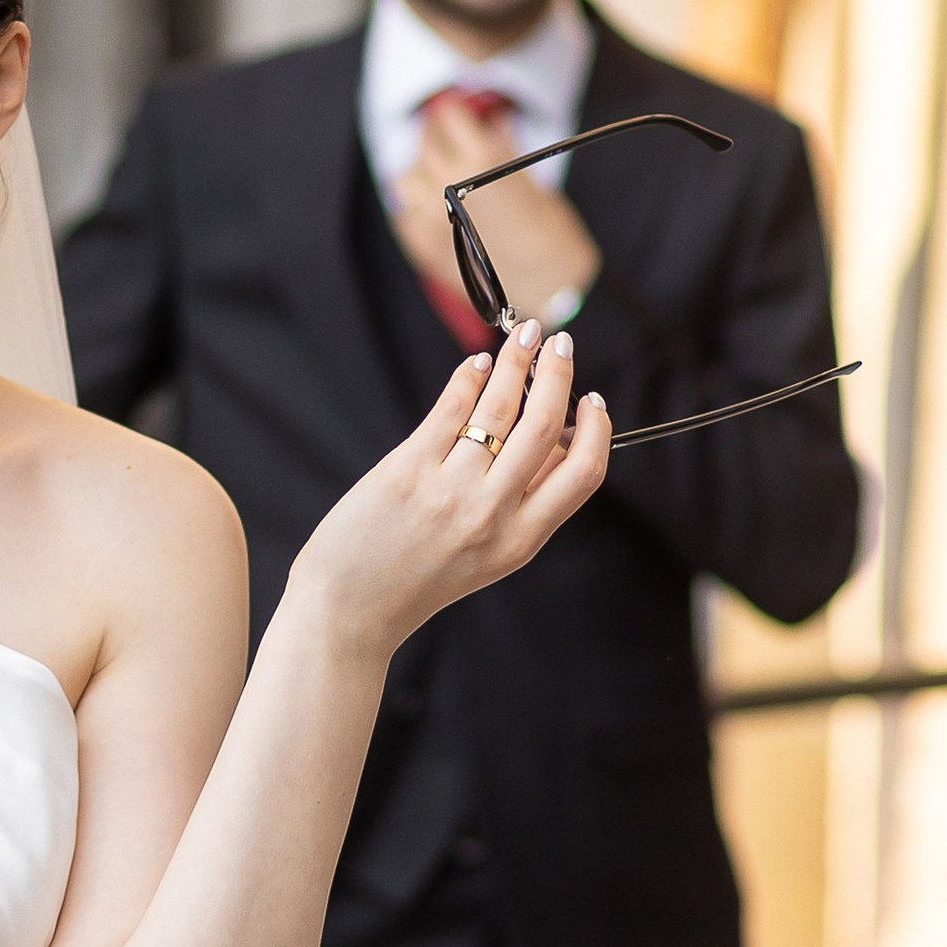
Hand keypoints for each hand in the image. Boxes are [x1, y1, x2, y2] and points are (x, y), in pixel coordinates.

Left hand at [296, 322, 609, 663]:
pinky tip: (476, 363)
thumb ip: (523, 504)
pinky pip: (451, 409)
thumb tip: (553, 438)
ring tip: (525, 337)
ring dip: (517, 362)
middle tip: (560, 345)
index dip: (595, 429)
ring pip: (501, 408)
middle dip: (559, 376)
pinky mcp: (408, 471)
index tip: (591, 399)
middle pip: (546, 429)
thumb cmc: (418, 578)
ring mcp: (450, 492)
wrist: (351, 610)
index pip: (584, 473)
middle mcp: (493, 515)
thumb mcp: (490, 557)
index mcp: (522, 541)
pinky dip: (469, 377)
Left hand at [393, 101, 599, 322]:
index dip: (452, 112)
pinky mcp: (423, 247)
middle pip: (425, 144)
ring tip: (437, 174)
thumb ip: (503, 148)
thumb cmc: (552, 233)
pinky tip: (429, 207)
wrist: (553, 288)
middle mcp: (448, 184)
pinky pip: (403, 215)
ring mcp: (430, 218)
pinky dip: (413, 206)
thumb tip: (492, 121)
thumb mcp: (531, 180)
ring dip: (420, 171)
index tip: (453, 112)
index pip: (449, 118)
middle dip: (436, 136)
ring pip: (406, 179)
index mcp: (481, 160)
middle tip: (446, 136)